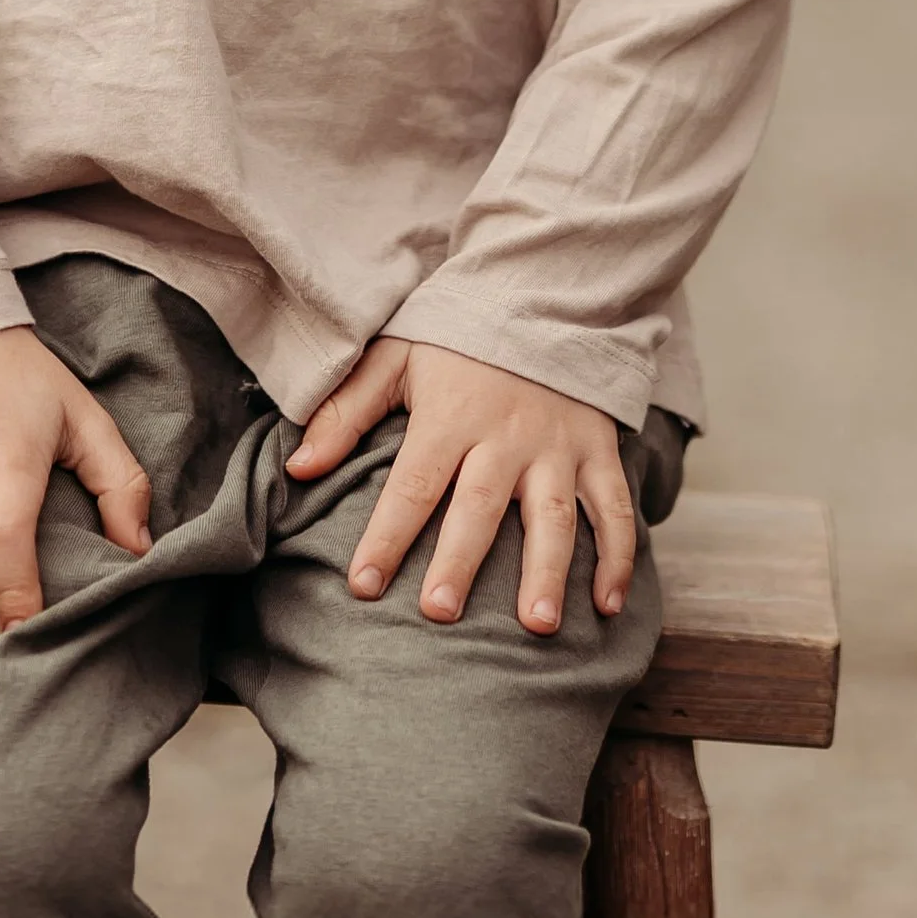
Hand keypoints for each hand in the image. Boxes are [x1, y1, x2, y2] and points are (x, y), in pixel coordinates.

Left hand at [287, 336, 634, 636]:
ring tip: (536, 625)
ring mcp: (557, 445)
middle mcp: (505, 435)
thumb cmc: (457, 336)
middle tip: (440, 613)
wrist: (542, 291)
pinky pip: (615, 507)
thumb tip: (298, 468)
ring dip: (548, 570)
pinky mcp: (599, 449)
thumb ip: (346, 411)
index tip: (362, 586)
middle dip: (459, 560)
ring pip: (554, 514)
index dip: (386, 535)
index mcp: (451, 414)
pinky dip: (618, 556)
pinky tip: (607, 606)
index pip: (413, 483)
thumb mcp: (395, 356)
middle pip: (480, 505)